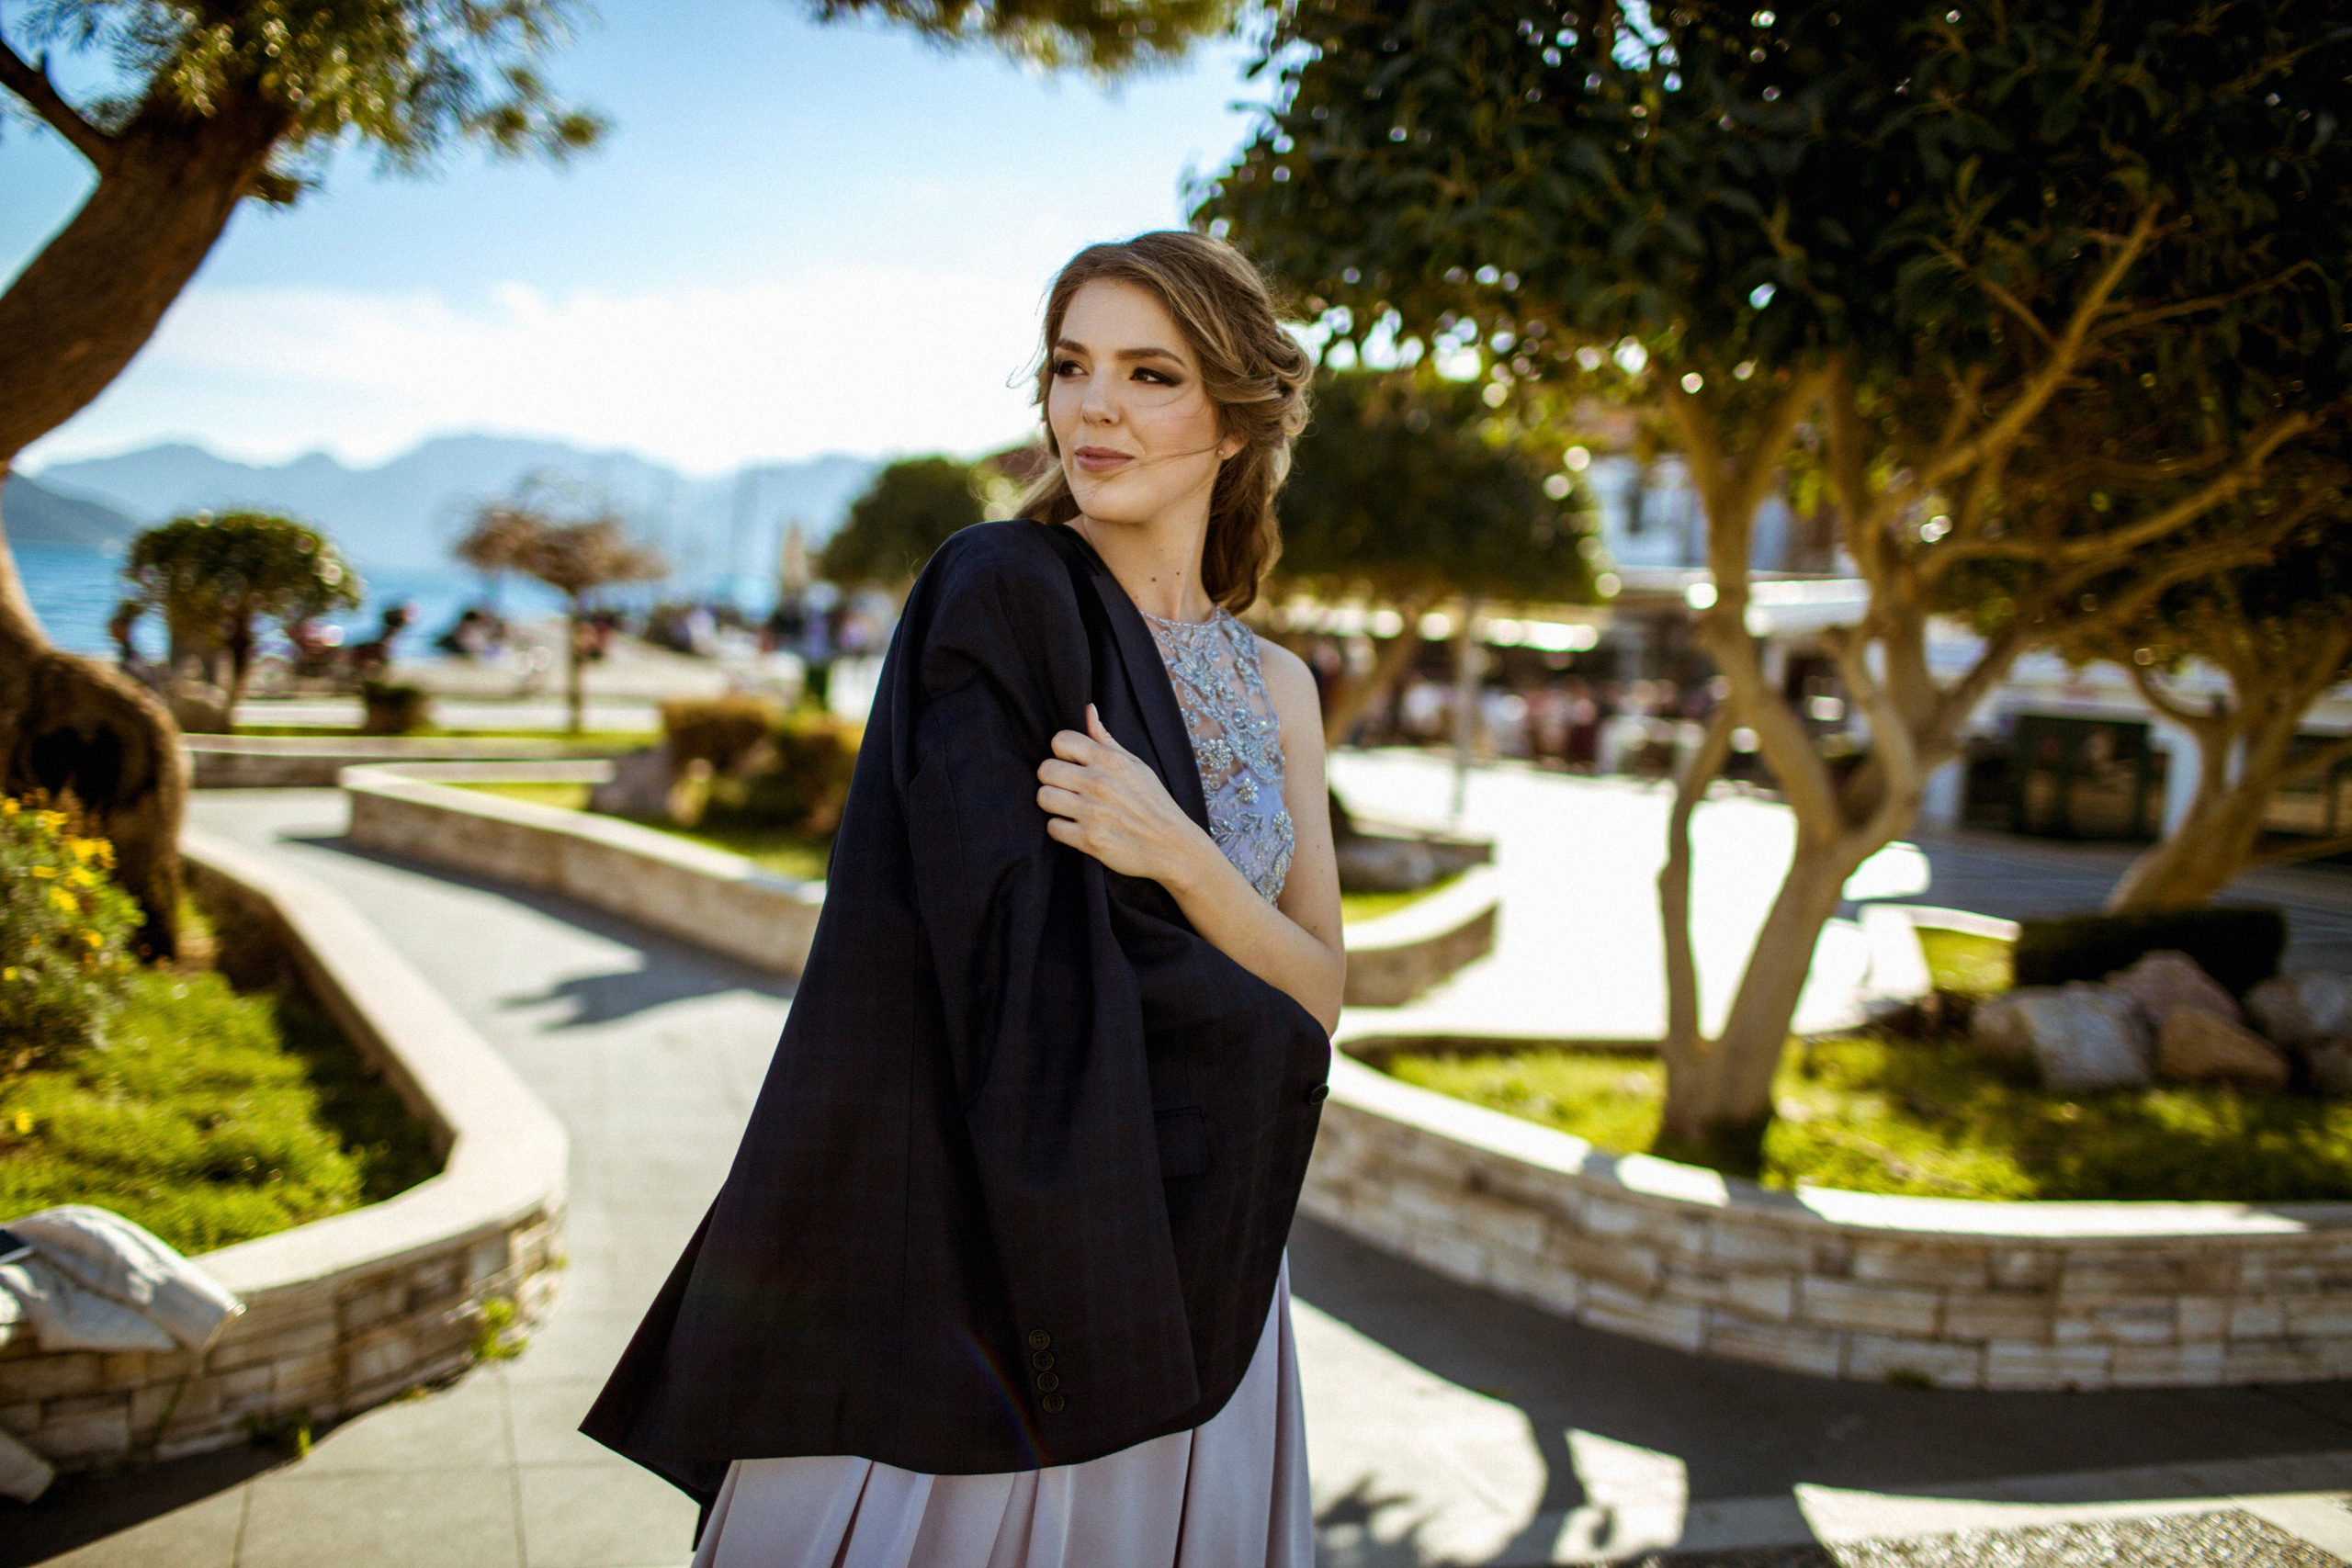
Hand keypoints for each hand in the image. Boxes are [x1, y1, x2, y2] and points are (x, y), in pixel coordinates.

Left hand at [1036, 703, 1203, 884]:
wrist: (1171, 845)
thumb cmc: (1153, 802)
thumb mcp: (1135, 764)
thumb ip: (1106, 739)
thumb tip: (1088, 709)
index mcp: (1110, 760)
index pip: (1060, 740)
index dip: (1062, 752)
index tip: (1072, 764)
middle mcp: (1098, 782)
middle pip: (1045, 769)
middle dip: (1053, 779)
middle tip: (1068, 788)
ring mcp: (1092, 811)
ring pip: (1043, 797)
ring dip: (1053, 804)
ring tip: (1069, 807)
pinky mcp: (1088, 839)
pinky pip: (1052, 827)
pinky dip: (1061, 829)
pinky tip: (1075, 827)